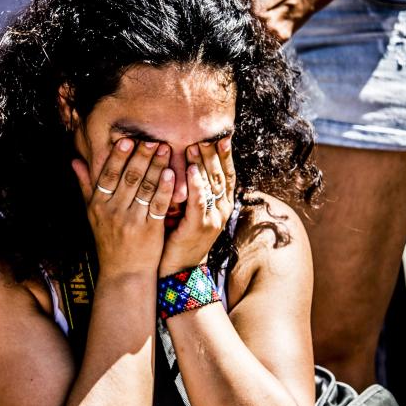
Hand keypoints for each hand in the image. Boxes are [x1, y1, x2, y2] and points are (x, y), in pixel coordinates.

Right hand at [72, 138, 173, 276]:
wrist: (124, 273)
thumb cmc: (108, 240)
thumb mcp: (91, 214)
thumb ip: (85, 186)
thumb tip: (74, 161)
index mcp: (98, 205)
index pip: (108, 175)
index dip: (118, 157)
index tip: (127, 140)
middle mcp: (113, 211)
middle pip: (128, 178)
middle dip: (141, 157)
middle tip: (152, 140)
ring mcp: (131, 221)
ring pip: (144, 188)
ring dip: (156, 167)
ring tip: (165, 150)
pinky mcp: (150, 230)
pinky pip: (158, 204)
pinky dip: (165, 188)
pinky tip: (172, 174)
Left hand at [159, 136, 235, 275]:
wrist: (178, 270)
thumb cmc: (179, 237)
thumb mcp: (188, 210)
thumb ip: (191, 190)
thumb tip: (186, 163)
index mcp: (221, 205)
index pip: (227, 175)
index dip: (225, 156)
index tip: (222, 136)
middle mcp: (221, 210)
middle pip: (220, 176)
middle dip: (214, 154)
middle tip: (206, 135)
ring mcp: (213, 219)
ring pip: (212, 186)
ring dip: (205, 164)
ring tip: (197, 145)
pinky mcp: (199, 227)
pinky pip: (200, 201)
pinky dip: (197, 184)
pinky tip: (193, 170)